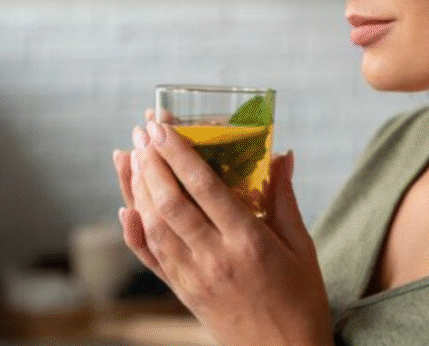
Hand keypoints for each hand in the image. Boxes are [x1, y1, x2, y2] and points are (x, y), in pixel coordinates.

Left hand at [112, 115, 332, 345]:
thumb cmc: (301, 301)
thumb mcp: (302, 247)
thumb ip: (285, 198)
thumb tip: (283, 155)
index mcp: (250, 242)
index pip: (205, 188)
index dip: (179, 154)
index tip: (163, 126)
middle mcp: (216, 258)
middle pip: (172, 202)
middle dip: (152, 162)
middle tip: (142, 130)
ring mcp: (194, 277)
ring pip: (154, 226)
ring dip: (137, 188)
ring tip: (129, 155)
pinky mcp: (183, 293)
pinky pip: (150, 259)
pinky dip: (133, 232)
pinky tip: (125, 208)